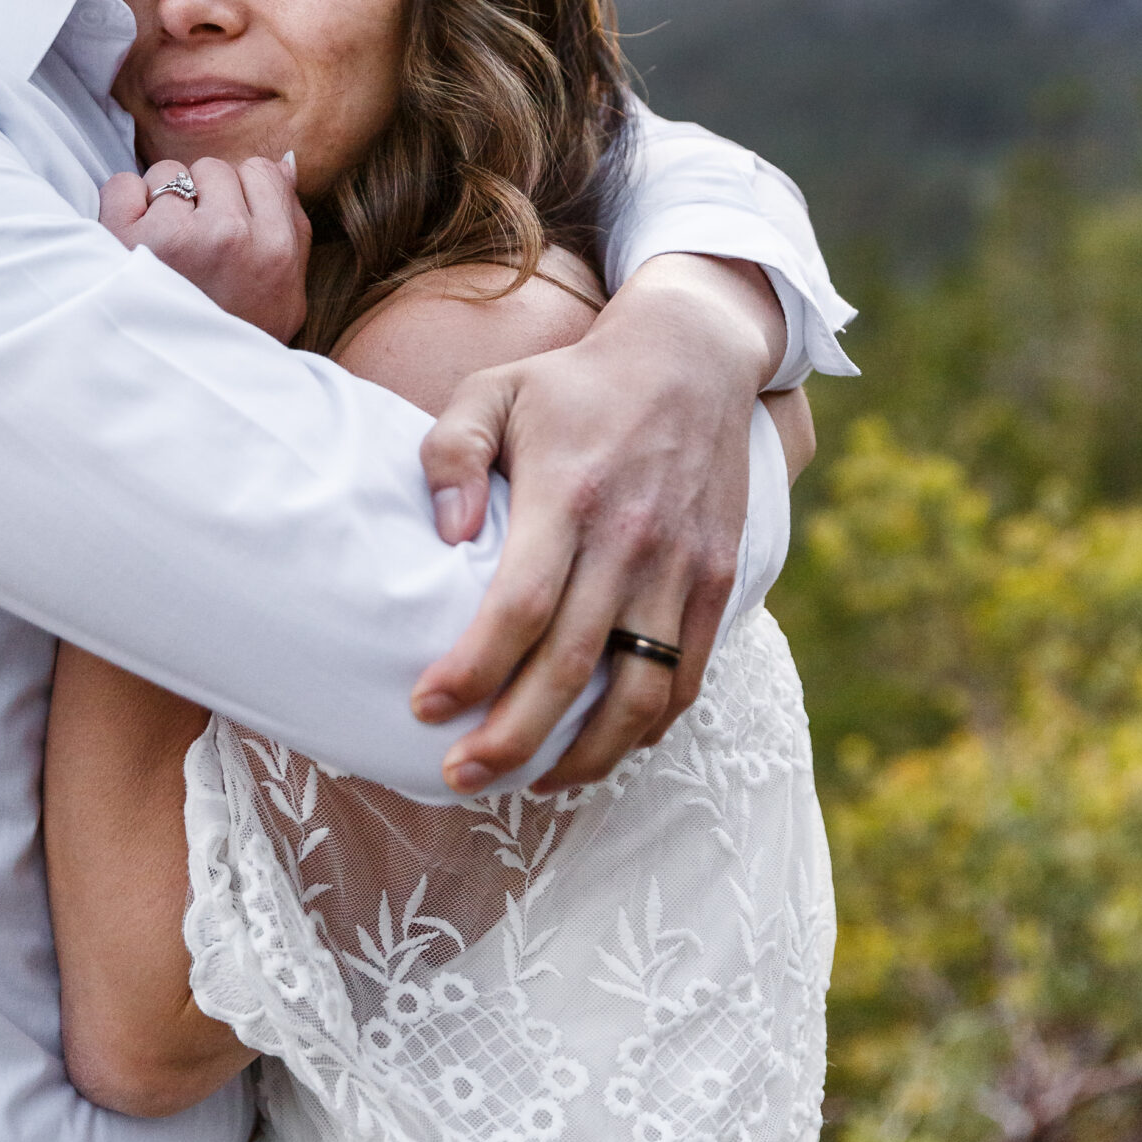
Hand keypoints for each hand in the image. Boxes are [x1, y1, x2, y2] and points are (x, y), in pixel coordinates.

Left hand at [100, 155, 310, 341]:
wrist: (182, 389)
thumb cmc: (236, 337)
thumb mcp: (286, 295)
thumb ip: (293, 226)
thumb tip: (284, 163)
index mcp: (274, 247)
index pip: (258, 171)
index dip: (241, 195)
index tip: (228, 229)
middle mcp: (227, 236)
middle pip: (212, 169)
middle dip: (202, 198)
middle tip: (194, 248)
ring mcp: (174, 237)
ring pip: (167, 174)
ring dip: (162, 203)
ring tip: (164, 251)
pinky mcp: (123, 239)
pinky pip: (122, 185)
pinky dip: (122, 207)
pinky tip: (133, 245)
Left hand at [411, 255, 785, 792]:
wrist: (688, 358)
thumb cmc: (572, 383)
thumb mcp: (494, 389)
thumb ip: (451, 453)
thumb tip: (443, 535)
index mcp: (568, 494)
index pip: (519, 606)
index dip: (471, 669)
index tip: (424, 708)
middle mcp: (630, 539)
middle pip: (571, 666)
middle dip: (511, 737)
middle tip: (459, 775)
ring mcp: (681, 565)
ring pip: (637, 692)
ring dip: (583, 755)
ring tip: (528, 783)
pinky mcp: (717, 580)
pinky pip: (685, 678)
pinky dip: (646, 728)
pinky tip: (600, 749)